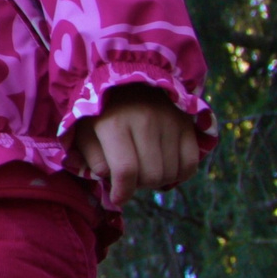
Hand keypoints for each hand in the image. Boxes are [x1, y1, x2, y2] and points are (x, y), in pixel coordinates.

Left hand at [68, 85, 203, 201]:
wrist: (130, 79)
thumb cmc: (102, 112)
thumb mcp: (85, 131)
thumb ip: (93, 158)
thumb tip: (110, 179)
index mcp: (114, 124)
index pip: (126, 170)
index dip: (123, 192)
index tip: (118, 198)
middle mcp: (145, 122)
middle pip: (151, 175)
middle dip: (139, 186)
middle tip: (131, 178)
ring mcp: (170, 123)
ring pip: (171, 174)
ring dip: (157, 181)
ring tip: (145, 169)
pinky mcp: (188, 125)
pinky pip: (190, 165)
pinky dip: (178, 174)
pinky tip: (165, 167)